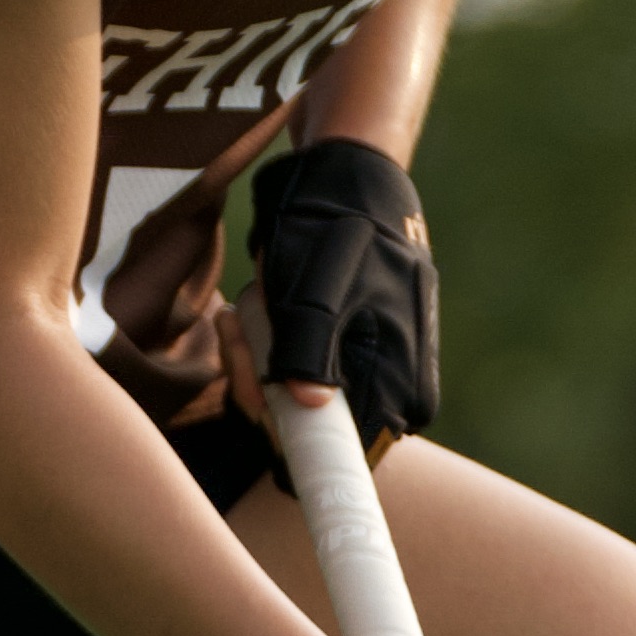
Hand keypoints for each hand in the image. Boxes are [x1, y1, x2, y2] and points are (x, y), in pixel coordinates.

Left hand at [246, 137, 441, 446]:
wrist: (350, 178)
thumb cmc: (337, 226)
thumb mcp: (319, 283)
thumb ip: (312, 347)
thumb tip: (310, 405)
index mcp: (396, 383)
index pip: (340, 458)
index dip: (287, 442)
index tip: (254, 397)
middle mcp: (383, 388)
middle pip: (301, 433)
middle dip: (256, 384)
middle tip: (239, 328)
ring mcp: (356, 373)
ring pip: (283, 403)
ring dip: (251, 358)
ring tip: (249, 304)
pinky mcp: (331, 357)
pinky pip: (282, 374)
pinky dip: (258, 344)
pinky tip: (254, 304)